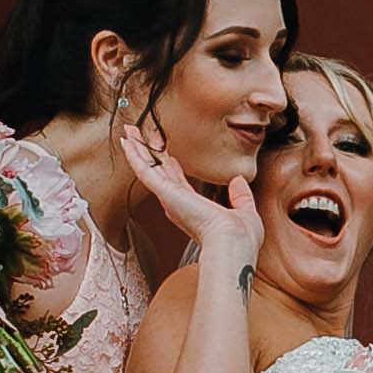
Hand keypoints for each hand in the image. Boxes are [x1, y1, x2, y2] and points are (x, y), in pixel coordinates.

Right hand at [115, 120, 256, 268]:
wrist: (233, 242)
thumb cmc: (240, 237)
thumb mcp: (244, 213)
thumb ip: (241, 197)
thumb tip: (239, 180)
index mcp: (194, 209)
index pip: (178, 183)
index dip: (171, 168)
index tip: (168, 155)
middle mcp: (177, 204)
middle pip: (158, 173)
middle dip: (149, 154)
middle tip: (140, 137)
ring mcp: (169, 198)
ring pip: (147, 168)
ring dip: (137, 149)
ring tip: (128, 131)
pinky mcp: (165, 192)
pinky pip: (145, 170)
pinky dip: (134, 155)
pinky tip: (127, 141)